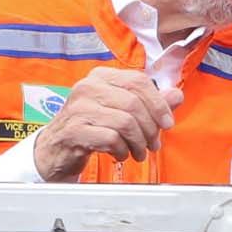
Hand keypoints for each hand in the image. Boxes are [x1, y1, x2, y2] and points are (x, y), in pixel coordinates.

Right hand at [30, 68, 173, 181]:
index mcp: (101, 76)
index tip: (167, 122)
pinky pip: (111, 139)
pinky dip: (122, 150)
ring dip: (138, 143)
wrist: (54, 149)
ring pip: (125, 122)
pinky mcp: (74, 130)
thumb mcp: (119, 111)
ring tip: (138, 152)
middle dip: (150, 128)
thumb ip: (149, 103)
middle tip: (153, 144)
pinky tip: (120, 154)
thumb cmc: (89, 127)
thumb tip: (176, 95)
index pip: (138, 81)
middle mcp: (88, 87)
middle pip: (134, 104)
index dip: (159, 103)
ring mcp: (79, 108)